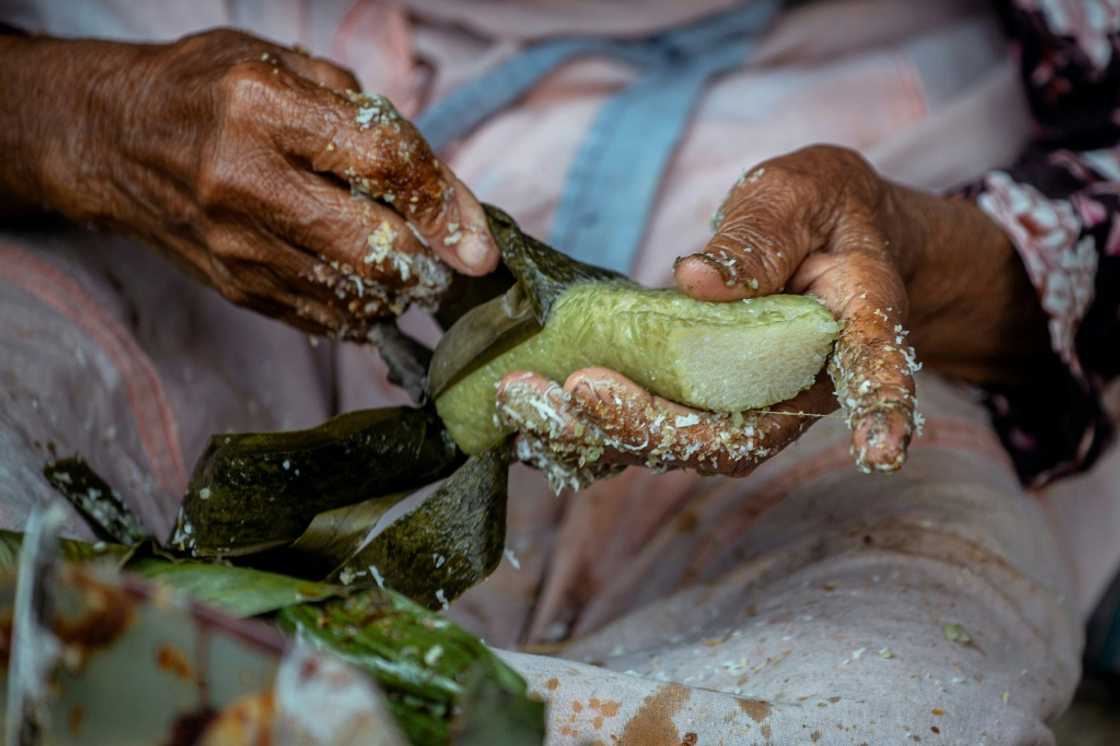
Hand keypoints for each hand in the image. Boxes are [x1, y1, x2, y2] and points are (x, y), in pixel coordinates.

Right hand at [1, 29, 497, 338]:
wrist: (113, 140)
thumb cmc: (209, 90)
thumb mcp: (287, 65)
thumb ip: (368, 119)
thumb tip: (445, 194)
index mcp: (262, 107)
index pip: (384, 163)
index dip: (446, 205)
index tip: (480, 240)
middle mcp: (244, 179)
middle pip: (373, 246)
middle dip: (431, 264)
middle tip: (454, 263)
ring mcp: (235, 243)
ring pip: (352, 293)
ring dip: (401, 292)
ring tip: (416, 274)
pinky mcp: (233, 285)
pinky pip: (320, 318)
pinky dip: (363, 311)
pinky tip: (374, 291)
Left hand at [496, 145, 1046, 487]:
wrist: (826, 243)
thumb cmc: (820, 211)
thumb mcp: (801, 193)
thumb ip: (761, 234)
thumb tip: (697, 279)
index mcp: (853, 326)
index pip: (875, 369)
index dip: (880, 409)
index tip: (882, 451)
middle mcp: (797, 386)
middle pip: (737, 436)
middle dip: (652, 426)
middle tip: (575, 394)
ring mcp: (746, 407)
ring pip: (678, 446)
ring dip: (598, 435)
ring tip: (521, 402)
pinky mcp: (701, 405)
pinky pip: (645, 430)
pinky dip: (586, 427)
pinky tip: (526, 408)